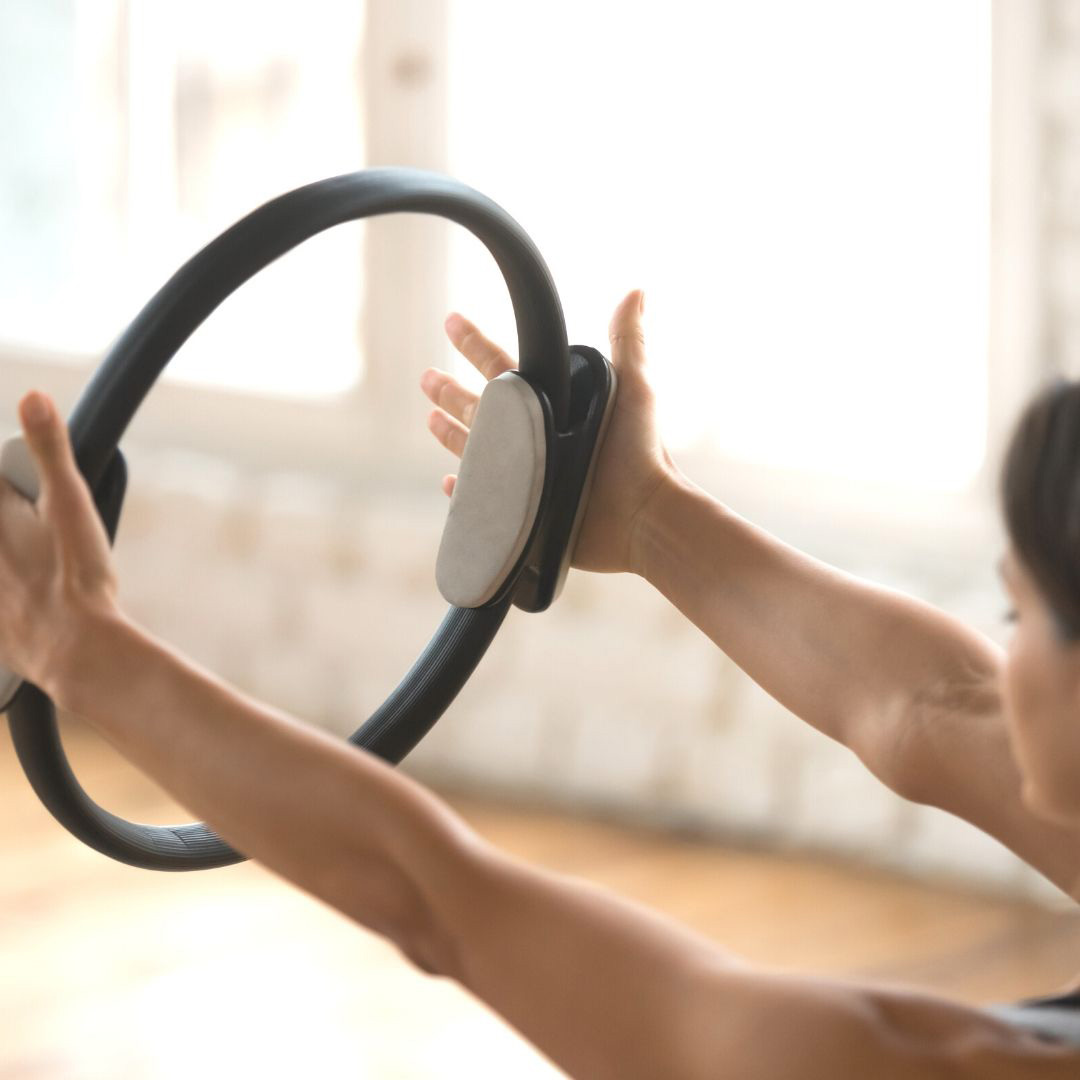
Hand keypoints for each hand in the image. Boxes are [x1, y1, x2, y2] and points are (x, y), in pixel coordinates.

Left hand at [0, 391, 119, 694]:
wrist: (78, 648)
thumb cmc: (78, 576)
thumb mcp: (72, 503)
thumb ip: (50, 448)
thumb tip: (33, 398)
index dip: (11, 485)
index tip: (20, 490)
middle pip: (3, 524)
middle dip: (15, 518)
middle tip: (40, 530)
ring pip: (3, 565)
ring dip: (15, 560)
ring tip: (40, 565)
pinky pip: (3, 604)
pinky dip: (11, 599)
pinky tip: (23, 601)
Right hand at [420, 289, 676, 574]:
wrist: (642, 517)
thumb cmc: (641, 453)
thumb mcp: (635, 389)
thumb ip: (629, 341)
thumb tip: (636, 292)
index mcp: (555, 406)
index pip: (505, 369)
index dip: (476, 346)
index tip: (452, 323)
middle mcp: (539, 438)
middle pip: (483, 409)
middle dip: (451, 392)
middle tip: (425, 378)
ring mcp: (530, 475)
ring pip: (478, 450)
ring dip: (452, 435)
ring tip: (429, 419)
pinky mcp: (526, 512)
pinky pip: (486, 501)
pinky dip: (466, 492)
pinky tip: (449, 483)